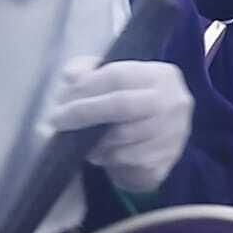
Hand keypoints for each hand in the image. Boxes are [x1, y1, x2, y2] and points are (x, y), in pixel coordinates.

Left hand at [48, 59, 193, 193]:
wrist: (157, 136)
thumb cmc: (127, 101)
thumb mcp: (108, 78)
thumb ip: (87, 71)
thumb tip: (71, 75)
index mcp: (160, 75)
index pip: (118, 76)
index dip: (86, 88)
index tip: (61, 101)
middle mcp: (173, 102)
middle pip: (123, 105)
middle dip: (85, 113)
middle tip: (58, 121)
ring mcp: (174, 133)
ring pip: (124, 137)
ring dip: (93, 140)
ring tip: (78, 139)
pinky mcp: (167, 160)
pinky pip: (128, 161)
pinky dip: (107, 158)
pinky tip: (98, 153)